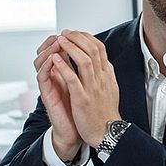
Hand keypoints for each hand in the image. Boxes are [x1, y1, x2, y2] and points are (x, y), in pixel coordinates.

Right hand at [35, 34, 81, 160]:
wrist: (86, 131)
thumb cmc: (87, 108)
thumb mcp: (90, 84)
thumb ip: (89, 70)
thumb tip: (97, 53)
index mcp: (66, 73)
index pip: (59, 50)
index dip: (64, 40)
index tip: (74, 31)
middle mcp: (55, 77)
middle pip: (46, 52)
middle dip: (54, 40)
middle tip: (63, 33)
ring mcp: (50, 85)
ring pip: (40, 62)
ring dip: (49, 50)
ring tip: (58, 42)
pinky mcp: (47, 95)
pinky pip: (42, 77)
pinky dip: (47, 66)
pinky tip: (54, 59)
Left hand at [51, 29, 120, 147]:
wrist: (107, 133)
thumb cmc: (105, 112)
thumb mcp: (110, 88)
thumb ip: (106, 74)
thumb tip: (103, 61)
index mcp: (107, 75)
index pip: (100, 48)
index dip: (86, 37)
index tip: (75, 33)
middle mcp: (102, 78)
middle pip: (93, 50)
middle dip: (77, 38)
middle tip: (65, 32)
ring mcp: (93, 88)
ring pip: (84, 60)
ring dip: (70, 47)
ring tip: (60, 40)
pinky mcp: (83, 99)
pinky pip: (73, 79)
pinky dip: (64, 67)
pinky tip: (55, 59)